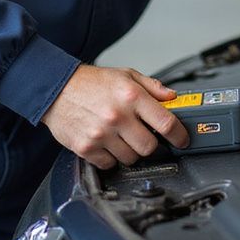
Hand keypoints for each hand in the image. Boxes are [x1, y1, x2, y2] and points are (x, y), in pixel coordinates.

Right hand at [40, 64, 188, 168]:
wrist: (57, 89)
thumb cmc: (93, 82)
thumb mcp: (126, 75)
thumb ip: (152, 87)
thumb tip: (172, 97)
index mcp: (131, 96)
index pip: (166, 122)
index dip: (179, 134)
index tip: (182, 139)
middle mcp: (118, 116)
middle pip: (149, 147)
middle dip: (151, 143)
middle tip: (145, 136)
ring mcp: (101, 134)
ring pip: (130, 158)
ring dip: (131, 151)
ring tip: (122, 136)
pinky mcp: (86, 148)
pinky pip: (109, 164)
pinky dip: (111, 157)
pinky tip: (107, 143)